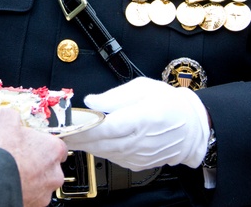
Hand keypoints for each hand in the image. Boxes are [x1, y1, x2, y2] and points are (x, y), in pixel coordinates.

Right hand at [0, 108, 66, 206]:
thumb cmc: (4, 152)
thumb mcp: (5, 119)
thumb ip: (13, 116)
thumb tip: (9, 116)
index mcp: (53, 149)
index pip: (58, 146)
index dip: (43, 144)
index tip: (33, 144)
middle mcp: (55, 171)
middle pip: (51, 166)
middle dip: (37, 163)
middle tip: (20, 159)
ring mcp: (46, 190)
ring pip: (42, 183)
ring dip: (31, 179)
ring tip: (14, 173)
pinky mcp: (36, 204)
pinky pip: (33, 196)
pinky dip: (24, 192)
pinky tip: (12, 184)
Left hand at [64, 77, 209, 170]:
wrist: (192, 128)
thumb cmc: (170, 104)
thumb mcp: (144, 88)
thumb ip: (115, 95)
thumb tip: (92, 101)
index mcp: (142, 118)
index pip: (106, 126)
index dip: (83, 126)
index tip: (67, 123)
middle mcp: (139, 140)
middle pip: (100, 142)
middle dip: (76, 137)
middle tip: (58, 132)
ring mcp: (138, 155)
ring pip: (103, 152)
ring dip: (84, 145)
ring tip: (67, 137)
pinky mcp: (137, 163)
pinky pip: (112, 157)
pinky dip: (98, 150)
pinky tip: (89, 143)